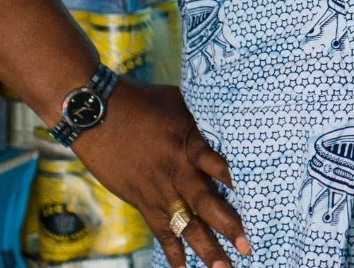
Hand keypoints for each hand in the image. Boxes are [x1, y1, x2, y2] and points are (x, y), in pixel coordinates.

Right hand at [70, 81, 250, 267]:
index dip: (233, 177)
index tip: (255, 192)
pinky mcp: (143, 200)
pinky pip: (161, 231)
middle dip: (227, 225)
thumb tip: (234, 112)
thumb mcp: (180, 102)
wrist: (98, 114)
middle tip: (247, 247)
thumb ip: (204, 118)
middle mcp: (176, 171)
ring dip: (206, 248)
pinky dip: (173, 252)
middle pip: (205, 202)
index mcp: (189, 143)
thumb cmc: (143, 101)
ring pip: (186, 224)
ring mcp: (159, 189)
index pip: (216, 163)